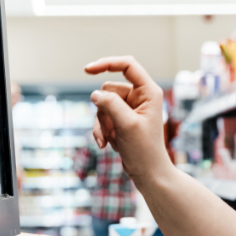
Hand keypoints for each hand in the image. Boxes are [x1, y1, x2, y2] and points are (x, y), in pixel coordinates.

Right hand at [83, 56, 170, 180]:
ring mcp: (130, 108)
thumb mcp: (126, 125)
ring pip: (103, 105)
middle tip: (111, 129)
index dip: (107, 63)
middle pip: (109, 90)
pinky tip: (106, 145)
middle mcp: (140, 96)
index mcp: (149, 92)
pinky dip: (102, 130)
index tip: (87, 69)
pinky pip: (103, 117)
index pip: (127, 65)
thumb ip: (110, 105)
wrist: (147, 172)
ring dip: (102, 123)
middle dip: (104, 110)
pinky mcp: (122, 119)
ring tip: (109, 140)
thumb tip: (94, 94)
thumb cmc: (144, 150)